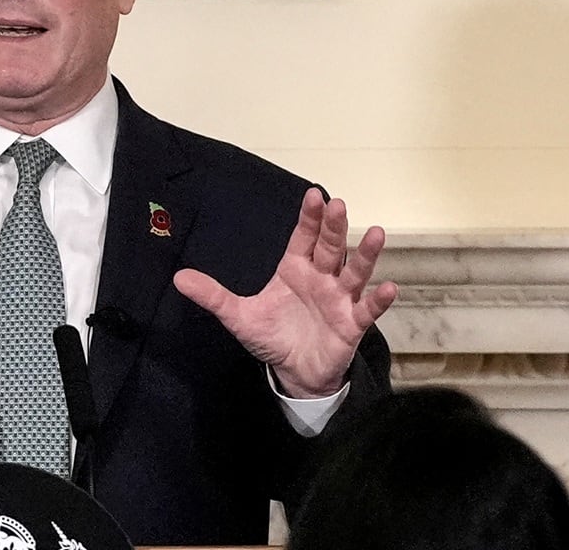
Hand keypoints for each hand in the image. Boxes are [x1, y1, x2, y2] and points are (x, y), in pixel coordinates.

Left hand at [174, 187, 396, 397]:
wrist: (293, 373)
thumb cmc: (272, 336)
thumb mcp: (237, 316)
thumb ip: (212, 296)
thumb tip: (178, 278)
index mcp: (295, 269)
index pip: (304, 237)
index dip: (309, 218)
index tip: (314, 195)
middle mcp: (321, 278)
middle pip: (331, 247)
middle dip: (335, 227)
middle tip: (339, 205)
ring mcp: (339, 300)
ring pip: (354, 272)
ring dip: (365, 254)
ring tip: (377, 233)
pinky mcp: (352, 325)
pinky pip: (368, 310)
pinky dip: (378, 300)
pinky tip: (389, 287)